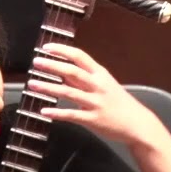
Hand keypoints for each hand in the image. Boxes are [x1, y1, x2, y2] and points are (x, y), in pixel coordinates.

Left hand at [27, 42, 160, 147]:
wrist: (138, 124)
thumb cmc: (119, 103)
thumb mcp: (104, 86)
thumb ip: (83, 80)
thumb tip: (62, 73)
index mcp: (100, 74)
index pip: (80, 56)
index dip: (63, 50)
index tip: (47, 47)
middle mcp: (98, 86)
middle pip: (73, 71)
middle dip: (52, 65)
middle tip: (36, 62)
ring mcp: (95, 102)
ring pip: (69, 92)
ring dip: (49, 88)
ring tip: (32, 84)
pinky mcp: (93, 119)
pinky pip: (72, 115)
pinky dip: (57, 113)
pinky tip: (44, 111)